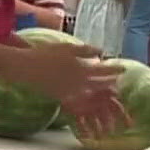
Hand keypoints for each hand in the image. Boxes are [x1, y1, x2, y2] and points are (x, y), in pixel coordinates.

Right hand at [2, 43, 122, 123]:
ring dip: (100, 96)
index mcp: (81, 67)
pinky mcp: (60, 97)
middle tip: (119, 84)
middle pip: (100, 85)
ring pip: (91, 96)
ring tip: (108, 95)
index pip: (103, 70)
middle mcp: (78, 81)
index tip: (124, 69)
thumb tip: (101, 51)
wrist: (25, 67)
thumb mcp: (66, 47)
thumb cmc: (44, 54)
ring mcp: (69, 91)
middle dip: (110, 84)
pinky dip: (87, 103)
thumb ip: (85, 50)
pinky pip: (78, 102)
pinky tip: (90, 102)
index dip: (114, 69)